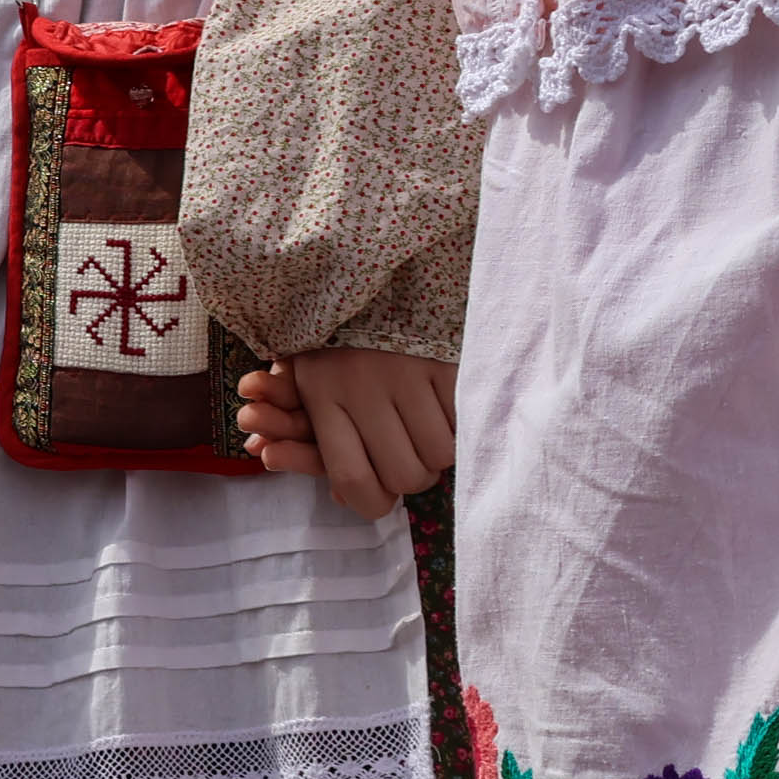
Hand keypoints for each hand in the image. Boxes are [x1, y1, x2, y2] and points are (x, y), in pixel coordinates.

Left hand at [232, 347, 459, 519]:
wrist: (376, 275)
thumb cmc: (342, 339)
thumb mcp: (314, 383)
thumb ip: (323, 443)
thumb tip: (343, 500)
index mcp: (323, 395)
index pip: (351, 477)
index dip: (370, 503)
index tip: (379, 500)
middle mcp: (363, 387)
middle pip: (403, 475)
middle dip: (410, 477)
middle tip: (407, 455)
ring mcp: (407, 374)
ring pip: (438, 456)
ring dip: (436, 453)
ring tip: (426, 430)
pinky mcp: (445, 362)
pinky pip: (464, 424)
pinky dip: (460, 426)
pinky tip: (445, 410)